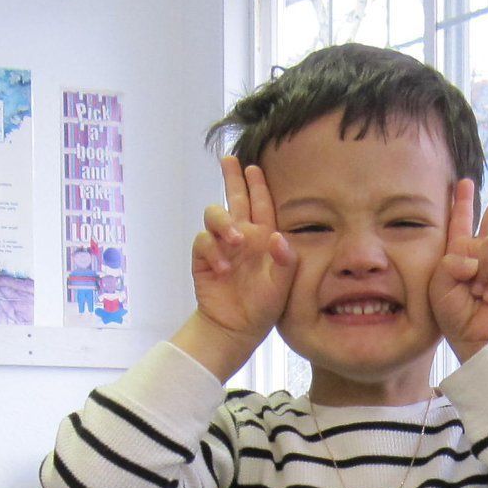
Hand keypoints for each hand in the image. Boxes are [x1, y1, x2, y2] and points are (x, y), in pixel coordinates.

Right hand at [187, 156, 296, 367]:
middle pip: (234, 198)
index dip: (257, 185)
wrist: (236, 328)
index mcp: (264, 238)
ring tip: (235, 241)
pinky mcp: (204, 258)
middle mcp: (242, 236)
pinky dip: (212, 251)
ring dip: (224, 223)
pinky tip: (223, 268)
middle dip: (231, 177)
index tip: (253, 166)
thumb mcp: (283, 286)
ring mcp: (221, 246)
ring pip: (215, 215)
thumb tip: (277, 237)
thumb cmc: (264, 306)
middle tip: (228, 159)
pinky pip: (203, 241)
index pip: (261, 205)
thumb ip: (285, 261)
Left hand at [430, 162, 487, 362]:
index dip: (462, 201)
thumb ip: (451, 260)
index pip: (461, 220)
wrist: (474, 337)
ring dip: (482, 272)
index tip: (463, 182)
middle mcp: (482, 253)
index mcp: (459, 251)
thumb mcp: (438, 283)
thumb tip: (479, 253)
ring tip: (477, 293)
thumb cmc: (452, 313)